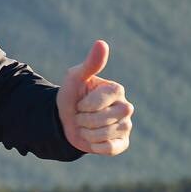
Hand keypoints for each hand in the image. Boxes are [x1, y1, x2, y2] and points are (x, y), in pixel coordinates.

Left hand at [57, 40, 132, 155]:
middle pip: (108, 118)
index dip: (87, 104)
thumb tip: (102, 43)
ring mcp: (126, 126)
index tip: (80, 102)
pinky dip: (95, 145)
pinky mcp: (122, 143)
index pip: (105, 100)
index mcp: (117, 90)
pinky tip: (91, 139)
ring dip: (87, 132)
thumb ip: (90, 63)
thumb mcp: (75, 78)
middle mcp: (125, 107)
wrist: (64, 121)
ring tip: (84, 126)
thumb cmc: (71, 96)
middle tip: (81, 115)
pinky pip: (110, 148)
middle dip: (86, 119)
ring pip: (107, 133)